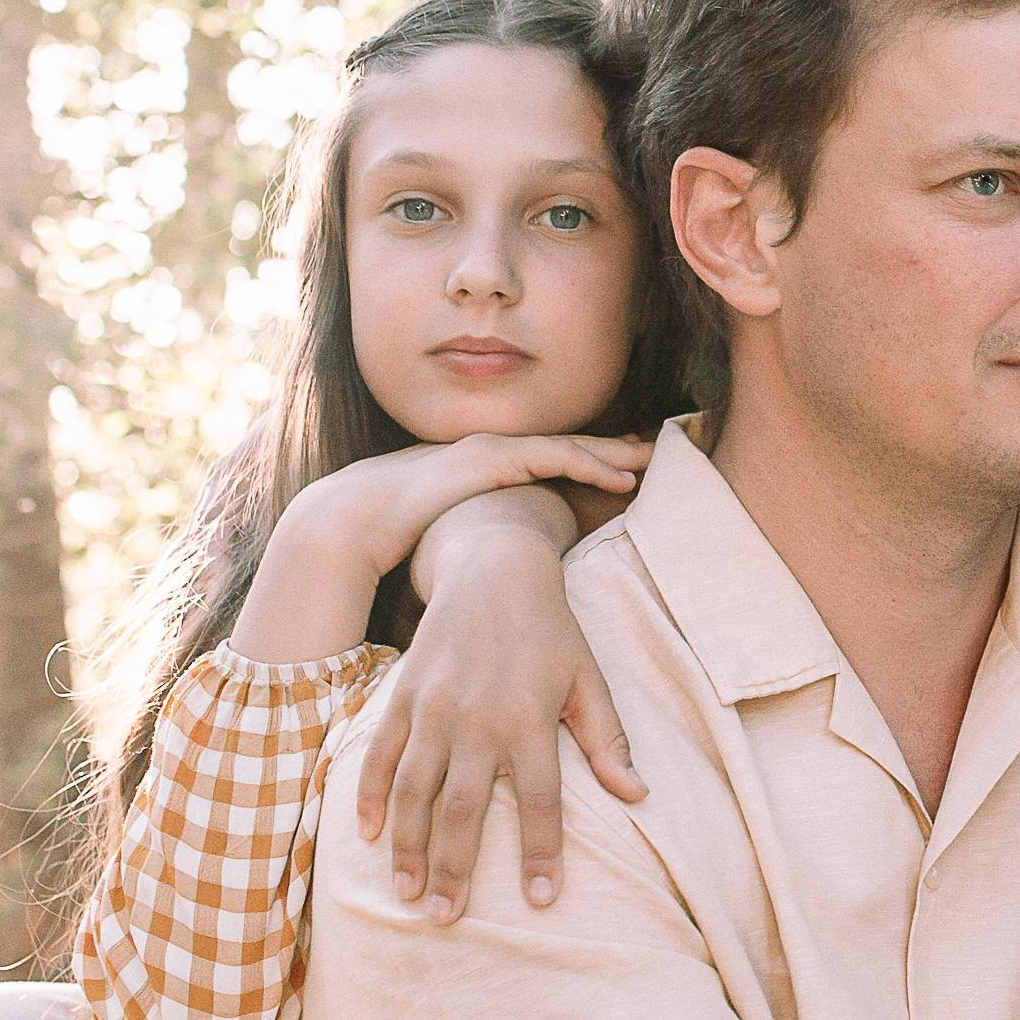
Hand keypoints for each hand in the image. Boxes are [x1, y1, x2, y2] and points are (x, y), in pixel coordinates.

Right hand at [309, 431, 650, 590]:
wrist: (358, 517)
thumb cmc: (403, 533)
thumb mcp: (459, 533)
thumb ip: (489, 539)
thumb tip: (513, 572)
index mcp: (495, 470)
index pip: (557, 462)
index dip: (597, 463)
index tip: (634, 471)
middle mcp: (500, 453)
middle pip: (574, 448)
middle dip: (618, 450)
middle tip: (661, 455)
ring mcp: (497, 451)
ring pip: (572, 447)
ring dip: (616, 453)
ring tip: (653, 462)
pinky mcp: (492, 458)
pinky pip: (554, 458)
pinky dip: (591, 464)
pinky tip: (622, 478)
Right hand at [356, 520, 643, 918]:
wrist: (494, 568)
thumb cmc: (551, 630)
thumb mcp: (589, 680)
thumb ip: (608, 740)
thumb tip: (637, 796)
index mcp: (529, 719)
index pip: (539, 801)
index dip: (541, 852)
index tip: (543, 899)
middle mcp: (478, 719)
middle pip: (464, 809)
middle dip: (456, 869)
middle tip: (447, 919)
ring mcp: (434, 708)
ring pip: (415, 791)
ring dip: (410, 847)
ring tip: (409, 895)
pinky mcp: (403, 696)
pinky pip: (381, 756)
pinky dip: (372, 797)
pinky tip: (368, 837)